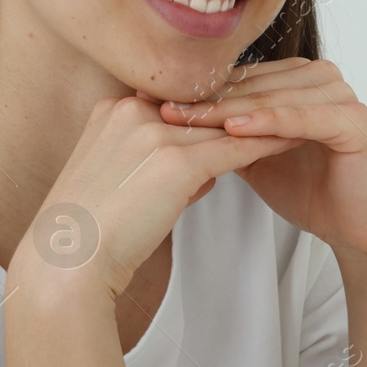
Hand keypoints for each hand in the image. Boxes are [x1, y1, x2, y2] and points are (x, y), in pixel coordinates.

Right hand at [14, 95, 306, 299]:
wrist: (66, 264)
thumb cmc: (90, 236)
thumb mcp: (120, 184)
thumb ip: (157, 165)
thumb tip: (200, 171)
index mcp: (113, 110)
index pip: (179, 103)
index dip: (215, 109)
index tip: (249, 107)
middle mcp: (132, 110)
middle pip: (204, 107)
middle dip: (246, 110)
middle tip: (286, 106)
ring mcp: (152, 133)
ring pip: (224, 123)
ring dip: (265, 122)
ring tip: (300, 119)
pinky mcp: (175, 162)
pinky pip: (234, 148)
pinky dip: (267, 145)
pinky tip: (293, 141)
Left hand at [155, 57, 366, 258]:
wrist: (358, 229)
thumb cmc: (310, 191)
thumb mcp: (254, 157)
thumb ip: (224, 133)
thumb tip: (165, 120)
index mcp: (297, 79)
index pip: (240, 80)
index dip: (196, 93)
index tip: (149, 102)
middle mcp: (320, 78)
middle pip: (253, 86)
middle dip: (205, 100)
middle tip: (160, 108)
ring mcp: (340, 95)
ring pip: (273, 98)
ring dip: (229, 109)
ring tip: (187, 119)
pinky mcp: (354, 119)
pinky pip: (303, 117)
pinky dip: (269, 121)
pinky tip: (235, 128)